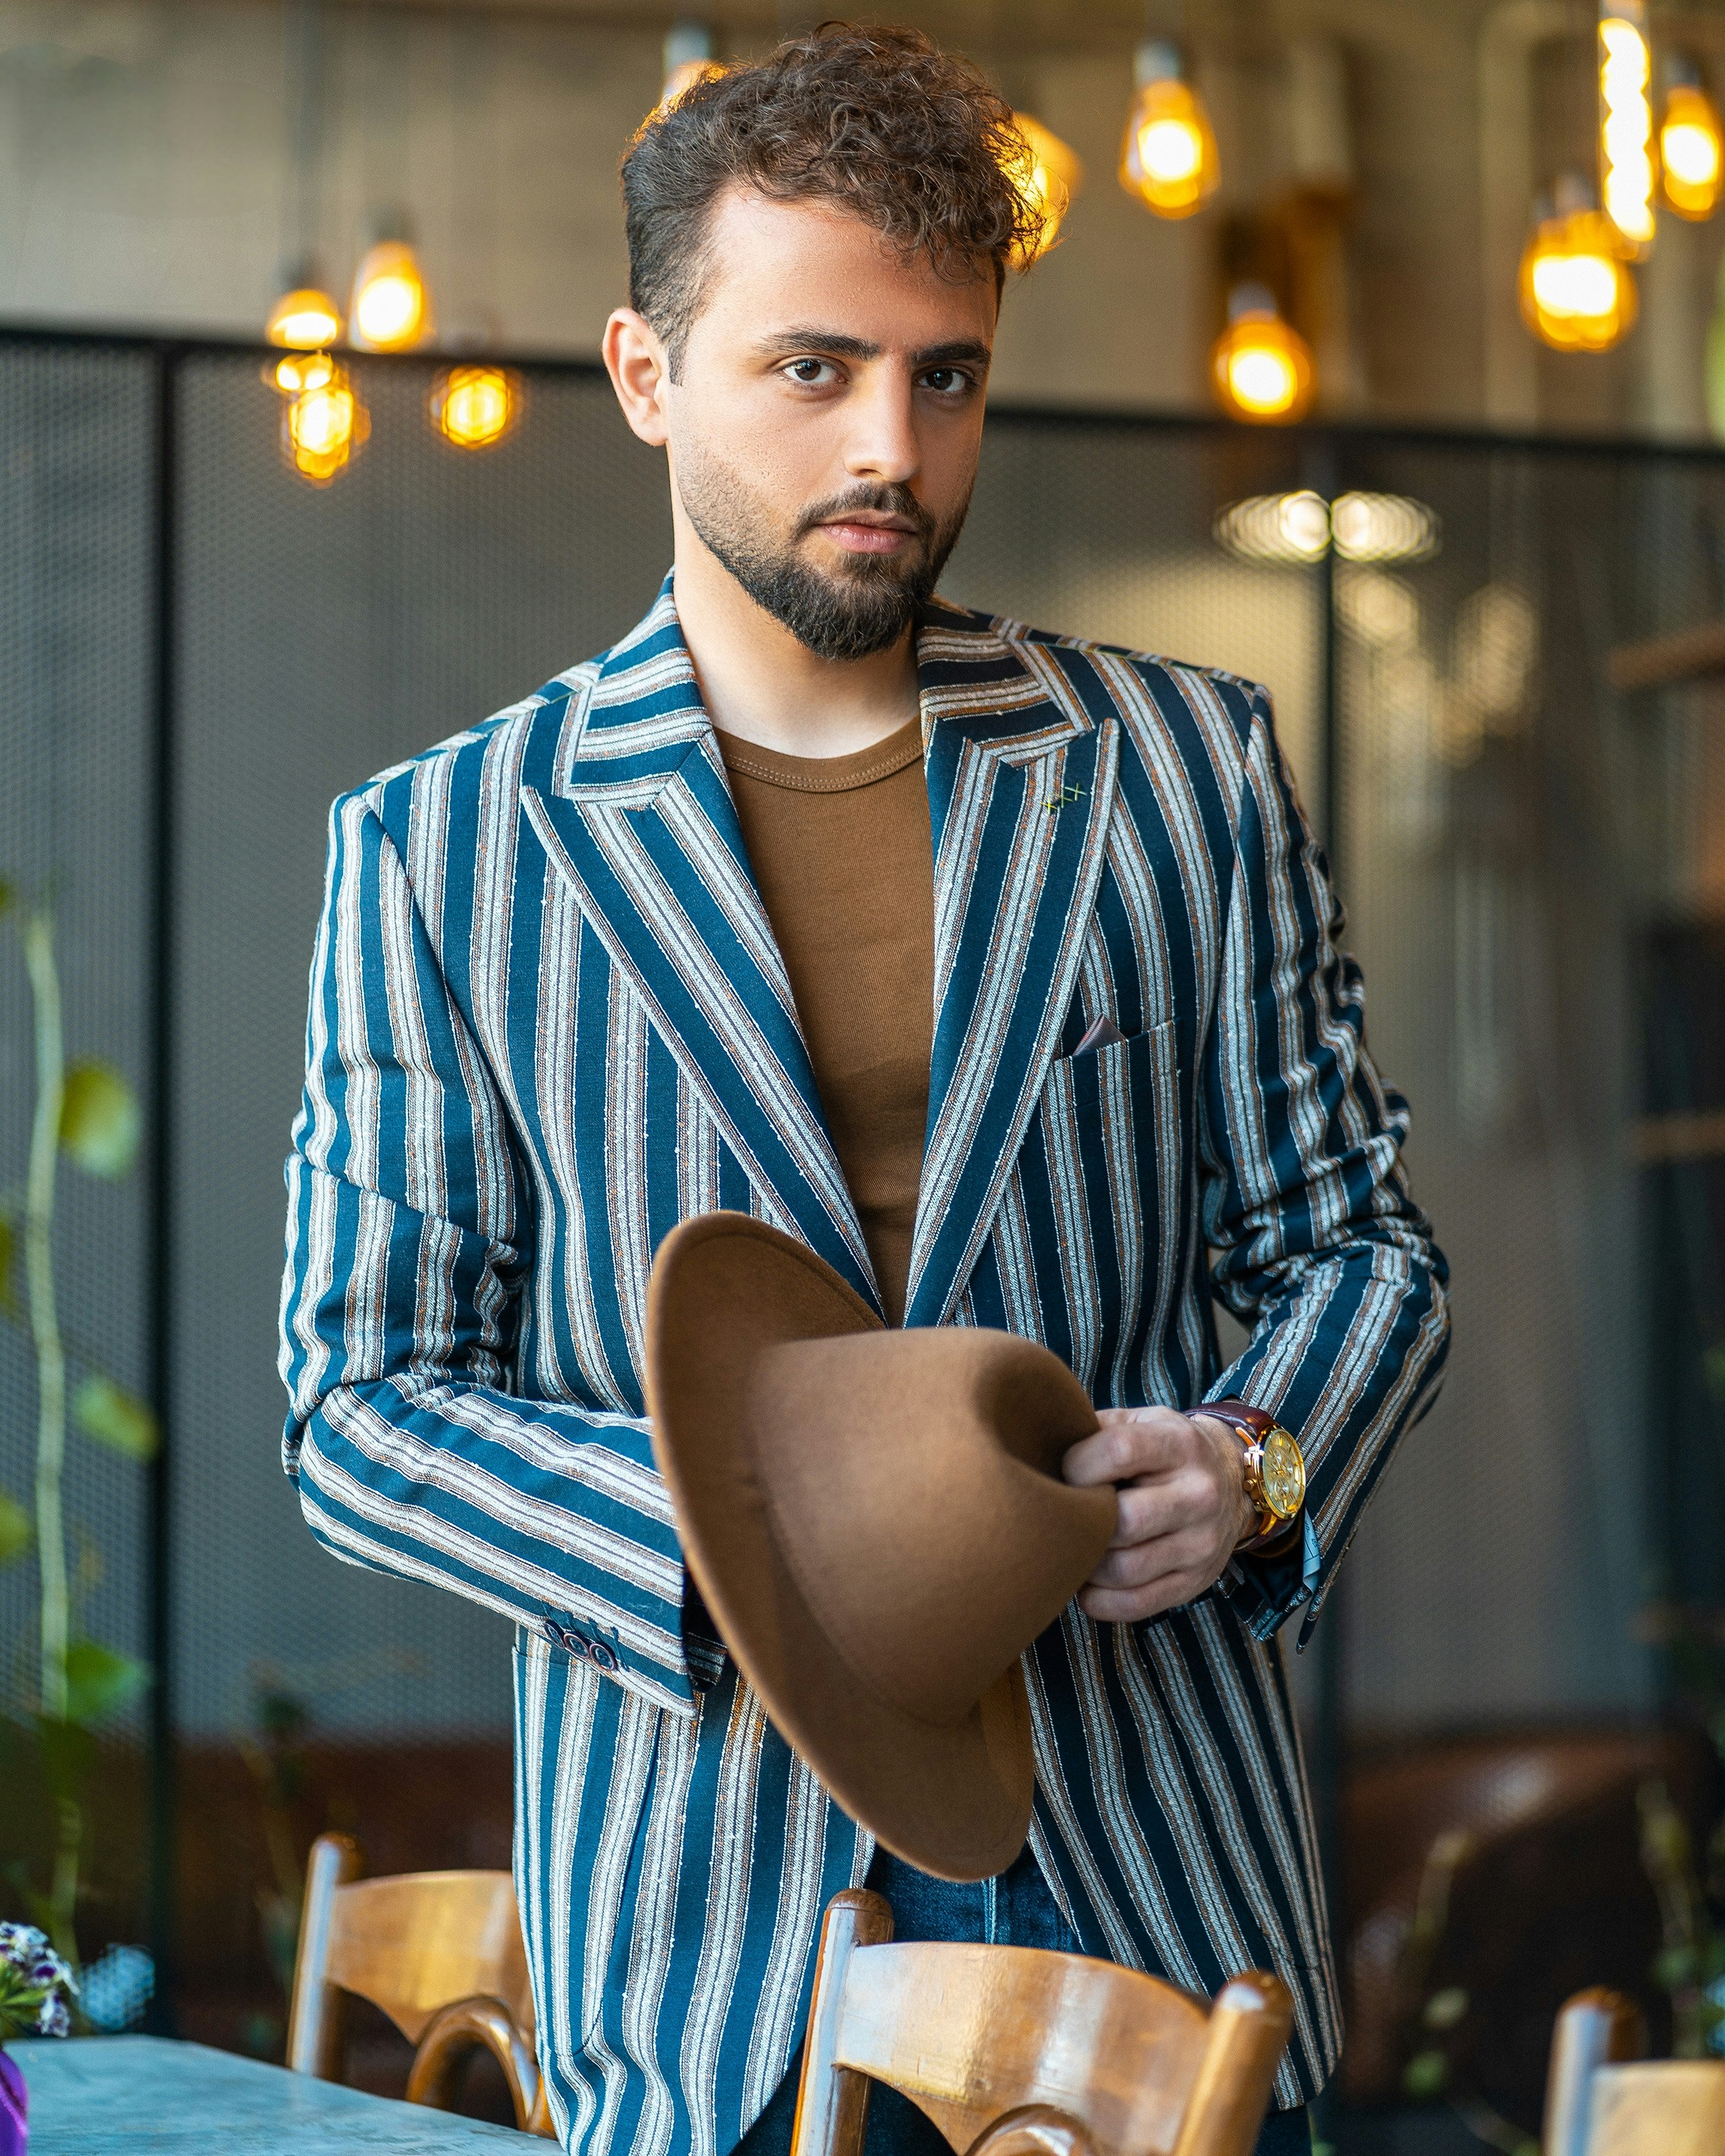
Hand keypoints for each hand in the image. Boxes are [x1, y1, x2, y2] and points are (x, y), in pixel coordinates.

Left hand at [1060, 1408, 1255, 1623]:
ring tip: (1073, 1549)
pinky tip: (1087, 1582)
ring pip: (1124, 1570)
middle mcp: (1199, 1494)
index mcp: (1180, 1444)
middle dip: (1081, 1523)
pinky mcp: (1195, 1582)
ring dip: (1085, 1566)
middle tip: (1065, 1518)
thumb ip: (1093, 1431)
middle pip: (1124, 1522)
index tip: (1064, 1472)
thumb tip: (1033, 1448)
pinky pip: (1136, 1604)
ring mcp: (1201, 1544)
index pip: (1120, 1451)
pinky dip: (1099, 1600)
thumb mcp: (1139, 1423)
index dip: (1078, 1465)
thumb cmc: (1162, 1450)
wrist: (1232, 1482)